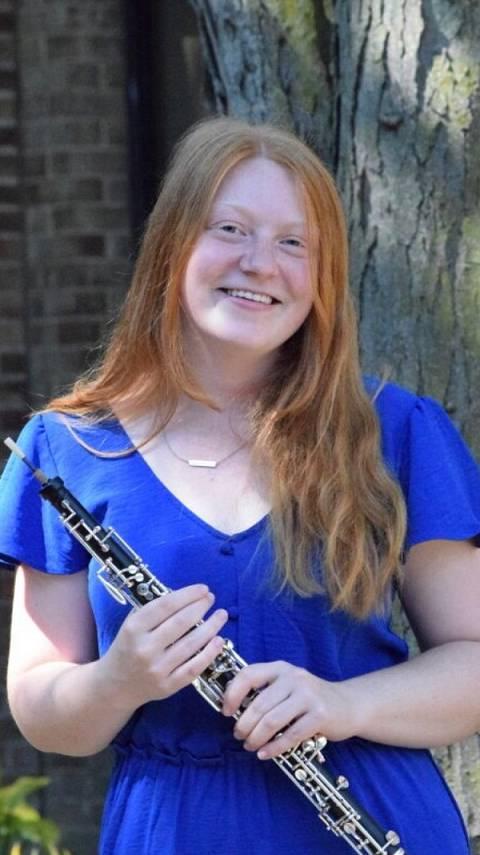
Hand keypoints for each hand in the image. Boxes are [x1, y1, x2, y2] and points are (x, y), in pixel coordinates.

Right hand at [100, 584, 227, 709]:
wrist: (114, 686)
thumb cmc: (126, 648)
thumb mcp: (131, 625)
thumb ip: (154, 611)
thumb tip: (186, 596)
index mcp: (134, 628)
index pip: (165, 605)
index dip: (188, 595)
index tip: (203, 589)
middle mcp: (145, 648)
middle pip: (181, 622)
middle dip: (201, 607)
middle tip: (212, 598)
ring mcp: (157, 669)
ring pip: (191, 644)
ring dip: (211, 627)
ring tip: (221, 615)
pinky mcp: (168, 686)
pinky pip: (194, 667)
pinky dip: (209, 653)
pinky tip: (219, 640)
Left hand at [222, 661, 357, 759]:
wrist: (348, 705)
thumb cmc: (309, 699)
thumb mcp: (287, 686)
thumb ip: (265, 691)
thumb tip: (232, 708)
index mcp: (280, 668)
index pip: (248, 674)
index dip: (232, 694)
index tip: (226, 711)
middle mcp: (293, 677)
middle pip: (258, 704)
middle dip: (244, 724)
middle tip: (239, 736)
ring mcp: (308, 695)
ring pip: (272, 721)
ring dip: (256, 738)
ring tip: (250, 746)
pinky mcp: (320, 715)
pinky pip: (290, 735)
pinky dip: (274, 748)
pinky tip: (265, 754)